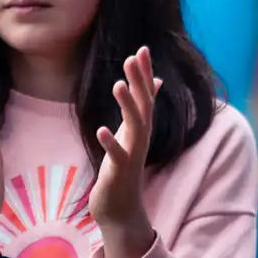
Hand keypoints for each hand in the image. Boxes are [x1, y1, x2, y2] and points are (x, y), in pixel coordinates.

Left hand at [89, 48, 161, 257]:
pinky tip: (101, 129)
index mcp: (142, 128)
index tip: (142, 49)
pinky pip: (117, 154)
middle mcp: (141, 137)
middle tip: (132, 58)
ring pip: (134, 126)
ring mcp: (132, 154)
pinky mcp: (120, 171)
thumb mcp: (133, 134)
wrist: (121, 208)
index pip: (146, 95)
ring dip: (127, 105)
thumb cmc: (124, 169)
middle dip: (138, 82)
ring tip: (117, 85)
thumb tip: (156, 81)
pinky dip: (111, 142)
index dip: (144, 73)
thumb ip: (143, 108)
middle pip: (143, 105)